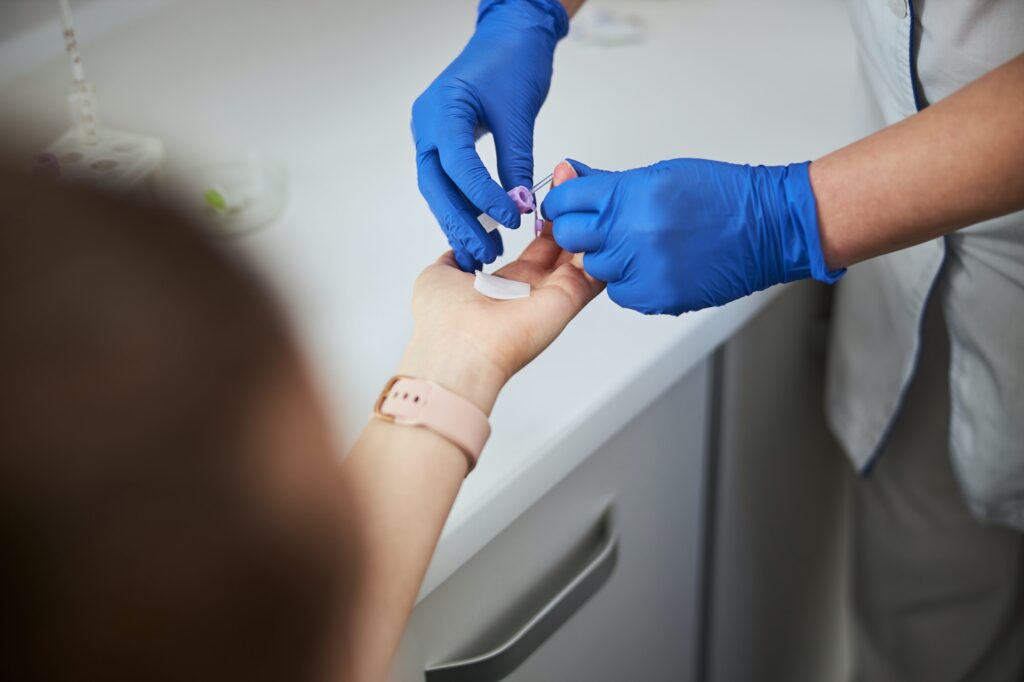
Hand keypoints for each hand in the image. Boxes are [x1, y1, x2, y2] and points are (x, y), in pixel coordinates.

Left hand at [399, 166, 601, 413]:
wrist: (459, 348)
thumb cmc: (442, 321)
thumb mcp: (437, 276)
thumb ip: (453, 259)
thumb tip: (457, 251)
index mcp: (503, 286)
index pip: (534, 250)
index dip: (543, 220)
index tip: (547, 195)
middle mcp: (531, 291)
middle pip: (561, 247)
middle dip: (567, 213)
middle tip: (570, 180)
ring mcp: (553, 295)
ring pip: (579, 253)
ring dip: (584, 221)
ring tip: (585, 185)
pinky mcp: (570, 298)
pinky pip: (594, 269)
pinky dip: (600, 241)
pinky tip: (598, 211)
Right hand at [412, 0, 568, 272]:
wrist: (511, 36)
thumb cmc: (513, 61)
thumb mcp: (518, 113)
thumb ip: (516, 161)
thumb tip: (520, 205)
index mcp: (442, 111)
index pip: (458, 166)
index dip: (483, 198)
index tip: (510, 220)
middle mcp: (427, 125)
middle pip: (436, 186)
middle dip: (460, 222)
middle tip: (485, 253)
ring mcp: (431, 135)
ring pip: (439, 188)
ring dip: (460, 221)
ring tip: (482, 251)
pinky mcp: (443, 143)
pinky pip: (448, 181)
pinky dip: (464, 205)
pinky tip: (479, 228)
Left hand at [541, 158, 843, 314]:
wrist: (769, 227)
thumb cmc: (723, 196)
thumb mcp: (659, 175)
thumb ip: (608, 183)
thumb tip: (570, 175)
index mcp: (630, 196)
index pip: (567, 200)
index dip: (562, 201)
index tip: (565, 205)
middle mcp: (632, 233)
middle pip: (571, 237)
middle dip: (578, 231)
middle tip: (598, 226)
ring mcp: (643, 269)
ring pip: (595, 267)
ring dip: (608, 257)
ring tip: (639, 243)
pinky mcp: (656, 296)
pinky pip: (621, 291)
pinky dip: (630, 280)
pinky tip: (654, 264)